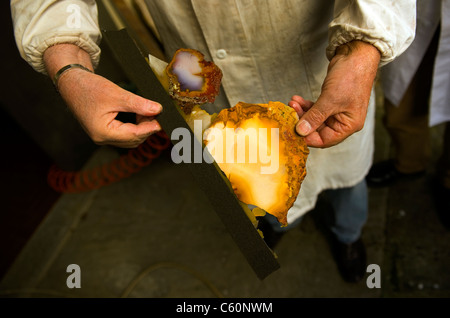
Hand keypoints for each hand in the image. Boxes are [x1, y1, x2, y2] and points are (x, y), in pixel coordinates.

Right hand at [44, 44, 161, 147]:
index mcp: (103, 132)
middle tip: (157, 113)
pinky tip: (139, 113)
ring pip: (129, 138)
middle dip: (147, 128)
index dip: (151, 127)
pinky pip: (124, 133)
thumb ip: (139, 104)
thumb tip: (157, 109)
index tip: (163, 120)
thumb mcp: (117, 94)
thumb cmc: (88, 87)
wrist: (71, 81)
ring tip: (148, 111)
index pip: (134, 135)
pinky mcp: (103, 130)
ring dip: (141, 127)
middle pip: (133, 139)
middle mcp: (102, 138)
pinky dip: (134, 125)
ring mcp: (102, 136)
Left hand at [289, 41, 379, 147]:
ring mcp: (337, 111)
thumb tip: (301, 131)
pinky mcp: (330, 102)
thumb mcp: (330, 100)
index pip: (325, 140)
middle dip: (302, 122)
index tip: (293, 132)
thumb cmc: (350, 77)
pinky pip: (315, 109)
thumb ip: (315, 117)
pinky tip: (297, 100)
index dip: (308, 138)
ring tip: (292, 104)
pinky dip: (306, 105)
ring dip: (302, 112)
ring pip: (315, 119)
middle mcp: (344, 121)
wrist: (356, 54)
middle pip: (318, 130)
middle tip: (289, 115)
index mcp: (349, 125)